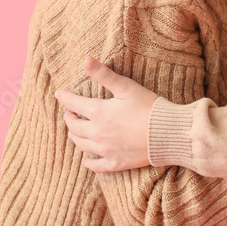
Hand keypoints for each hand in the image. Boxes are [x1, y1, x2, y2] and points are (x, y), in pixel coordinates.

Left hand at [54, 56, 159, 172]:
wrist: (167, 133)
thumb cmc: (148, 107)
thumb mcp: (126, 87)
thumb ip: (104, 74)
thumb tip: (85, 59)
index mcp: (99, 113)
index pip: (74, 104)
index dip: (65, 98)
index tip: (59, 94)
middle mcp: (97, 134)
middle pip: (74, 127)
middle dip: (69, 119)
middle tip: (69, 114)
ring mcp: (105, 150)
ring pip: (82, 145)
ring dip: (75, 137)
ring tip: (74, 133)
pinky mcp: (116, 163)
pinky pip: (96, 165)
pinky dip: (89, 162)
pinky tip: (87, 160)